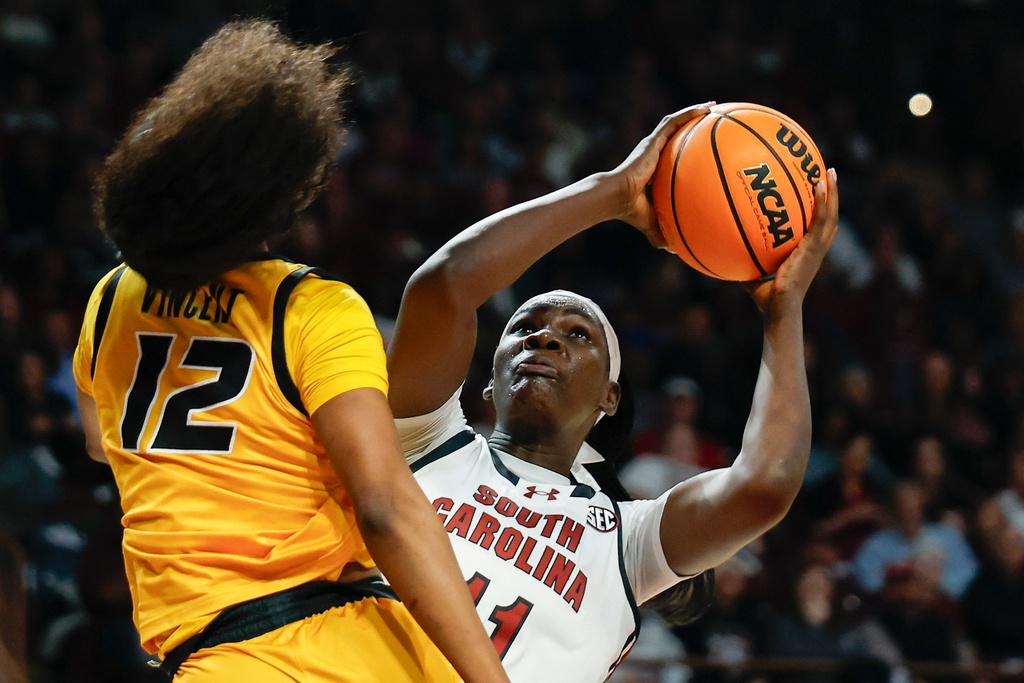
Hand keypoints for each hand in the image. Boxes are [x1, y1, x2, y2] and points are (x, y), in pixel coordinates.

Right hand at [612, 102, 713, 247]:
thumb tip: (675, 252)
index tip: (702, 148)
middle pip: (677, 134)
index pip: (672, 155)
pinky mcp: (653, 140)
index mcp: (654, 169)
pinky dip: (690, 113)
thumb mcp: (652, 223)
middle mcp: (654, 153)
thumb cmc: (630, 211)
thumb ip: (663, 233)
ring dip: (695, 113)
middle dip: (694, 126)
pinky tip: (707, 108)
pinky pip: (675, 122)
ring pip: (677, 123)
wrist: (616, 197)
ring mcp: (653, 145)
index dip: (686, 150)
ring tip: (713, 107)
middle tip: (714, 121)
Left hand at [744, 168, 838, 316]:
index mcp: (807, 255)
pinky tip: (818, 185)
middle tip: (828, 174)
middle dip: (831, 195)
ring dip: (832, 192)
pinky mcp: (813, 249)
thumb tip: (725, 257)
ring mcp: (817, 249)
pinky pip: (820, 220)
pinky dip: (822, 202)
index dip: (821, 212)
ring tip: (830, 171)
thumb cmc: (767, 300)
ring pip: (830, 215)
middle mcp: (816, 250)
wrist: (778, 308)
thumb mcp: (754, 278)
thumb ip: (745, 265)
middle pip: (830, 217)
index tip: (817, 194)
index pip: (818, 229)